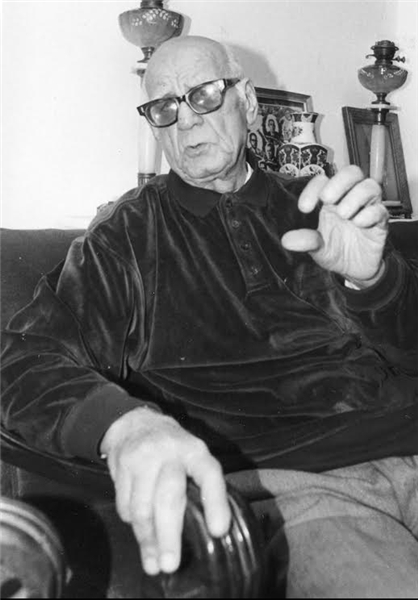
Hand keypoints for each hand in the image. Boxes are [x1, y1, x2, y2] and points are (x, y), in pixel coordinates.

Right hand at [100, 407, 230, 575]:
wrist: (135, 422)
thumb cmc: (172, 449)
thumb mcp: (192, 456)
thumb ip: (199, 485)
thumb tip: (209, 531)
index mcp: (196, 451)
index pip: (209, 475)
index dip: (215, 503)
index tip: (217, 531)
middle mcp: (170, 452)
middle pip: (169, 497)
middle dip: (169, 535)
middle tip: (170, 564)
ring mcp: (143, 458)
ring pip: (142, 506)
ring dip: (147, 538)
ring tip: (153, 560)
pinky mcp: (122, 466)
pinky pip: (125, 504)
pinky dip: (132, 523)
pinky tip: (139, 529)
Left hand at [281, 166, 388, 286]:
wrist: (355, 271)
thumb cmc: (336, 252)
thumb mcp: (317, 249)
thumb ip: (306, 241)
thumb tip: (286, 240)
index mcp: (331, 202)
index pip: (324, 181)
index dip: (313, 188)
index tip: (304, 208)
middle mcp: (350, 200)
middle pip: (352, 172)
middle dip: (339, 182)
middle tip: (327, 200)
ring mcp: (367, 209)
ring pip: (370, 186)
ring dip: (355, 197)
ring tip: (344, 215)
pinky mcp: (380, 224)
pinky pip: (380, 210)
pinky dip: (369, 214)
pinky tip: (358, 223)